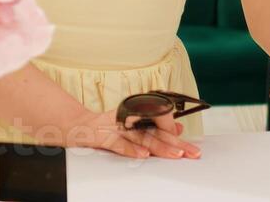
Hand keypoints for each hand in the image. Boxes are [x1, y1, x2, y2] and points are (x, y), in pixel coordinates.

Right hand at [67, 108, 200, 159]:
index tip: (188, 145)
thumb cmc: (107, 126)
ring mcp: (116, 126)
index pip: (161, 123)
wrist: (77, 125)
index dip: (175, 134)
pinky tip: (144, 155)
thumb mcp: (133, 124)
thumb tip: (178, 129)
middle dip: (176, 144)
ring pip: (142, 137)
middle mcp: (129, 118)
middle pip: (157, 132)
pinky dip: (131, 149)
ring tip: (176, 155)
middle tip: (192, 153)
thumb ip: (154, 127)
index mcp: (137, 114)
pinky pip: (119, 144)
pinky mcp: (103, 135)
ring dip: (160, 147)